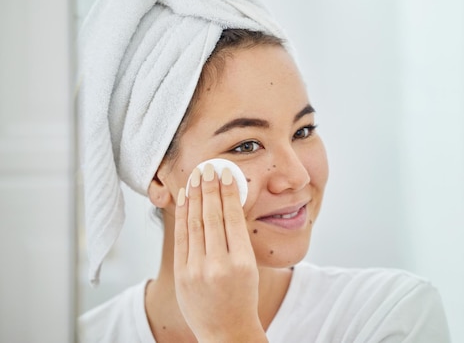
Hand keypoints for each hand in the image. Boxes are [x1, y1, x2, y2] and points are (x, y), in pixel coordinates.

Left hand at [174, 165, 266, 341]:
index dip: (229, 193)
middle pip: (212, 217)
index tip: (226, 175)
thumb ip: (239, 240)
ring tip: (196, 178)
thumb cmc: (243, 296)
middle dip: (209, 189)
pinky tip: (185, 200)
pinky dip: (183, 216)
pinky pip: (182, 238)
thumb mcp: (251, 268)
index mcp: (242, 263)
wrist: (226, 331)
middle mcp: (219, 265)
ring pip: (195, 225)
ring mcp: (197, 271)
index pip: (233, 219)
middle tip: (209, 168)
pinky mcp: (182, 275)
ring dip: (195, 197)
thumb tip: (230, 204)